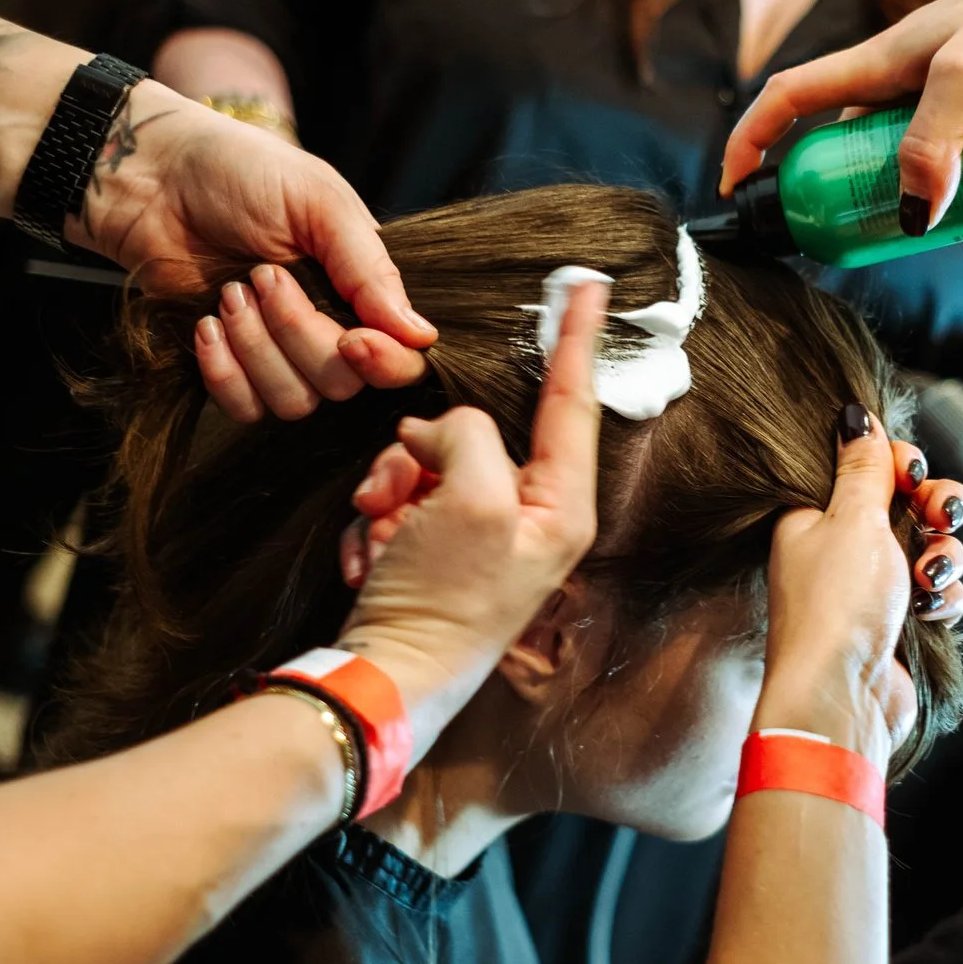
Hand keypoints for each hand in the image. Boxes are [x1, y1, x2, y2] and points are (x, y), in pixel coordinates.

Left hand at [76, 83, 437, 419]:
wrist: (154, 178)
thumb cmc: (241, 172)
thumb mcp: (318, 201)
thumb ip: (369, 268)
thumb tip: (421, 336)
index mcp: (364, 289)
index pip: (402, 359)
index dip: (383, 363)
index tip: (353, 340)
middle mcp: (330, 329)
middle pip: (343, 385)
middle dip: (297, 333)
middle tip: (262, 274)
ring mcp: (279, 355)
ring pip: (293, 402)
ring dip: (255, 346)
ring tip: (229, 291)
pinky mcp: (231, 370)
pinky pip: (245, 408)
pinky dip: (223, 371)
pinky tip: (206, 324)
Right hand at [328, 280, 608, 746]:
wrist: (382, 678)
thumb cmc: (441, 601)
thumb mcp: (469, 498)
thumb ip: (468, 435)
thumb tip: (441, 432)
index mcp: (560, 506)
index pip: (570, 402)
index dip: (574, 338)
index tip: (588, 285)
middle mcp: (528, 519)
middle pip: (471, 433)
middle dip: (421, 453)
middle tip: (397, 493)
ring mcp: (479, 537)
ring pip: (424, 462)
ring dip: (389, 490)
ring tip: (382, 537)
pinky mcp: (435, 553)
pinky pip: (398, 502)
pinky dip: (376, 525)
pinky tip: (374, 560)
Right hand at [720, 0, 962, 233]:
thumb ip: (933, 142)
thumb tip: (911, 218)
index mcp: (879, 66)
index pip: (790, 99)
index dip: (753, 140)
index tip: (734, 187)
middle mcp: (909, 86)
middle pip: (864, 157)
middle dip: (887, 205)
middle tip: (918, 239)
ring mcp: (956, 103)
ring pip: (937, 175)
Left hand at [752, 410, 962, 768]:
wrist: (841, 698)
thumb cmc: (836, 608)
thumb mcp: (852, 520)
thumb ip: (863, 467)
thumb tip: (853, 414)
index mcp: (814, 515)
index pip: (866, 466)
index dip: (900, 463)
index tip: (911, 471)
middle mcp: (839, 548)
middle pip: (907, 504)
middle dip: (935, 509)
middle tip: (938, 516)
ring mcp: (868, 589)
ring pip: (930, 549)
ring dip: (942, 558)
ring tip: (928, 579)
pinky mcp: (895, 624)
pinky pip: (936, 593)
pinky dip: (941, 600)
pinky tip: (929, 613)